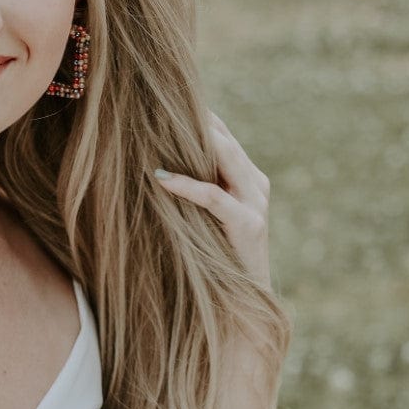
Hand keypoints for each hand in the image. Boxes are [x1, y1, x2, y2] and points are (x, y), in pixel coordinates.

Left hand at [154, 109, 271, 282]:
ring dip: (192, 141)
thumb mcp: (204, 221)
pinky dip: (187, 186)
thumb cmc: (216, 265)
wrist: (243, 308)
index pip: (224, 137)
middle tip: (159, 103)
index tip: (165, 101)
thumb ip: (193, 195)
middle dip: (195, 119)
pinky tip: (162, 179)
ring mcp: (256, 204)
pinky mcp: (248, 225)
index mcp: (249, 181)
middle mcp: (256, 186)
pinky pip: (214, 197)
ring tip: (159, 125)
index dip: (200, 117)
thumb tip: (151, 171)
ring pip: (225, 158)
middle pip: (225, 140)